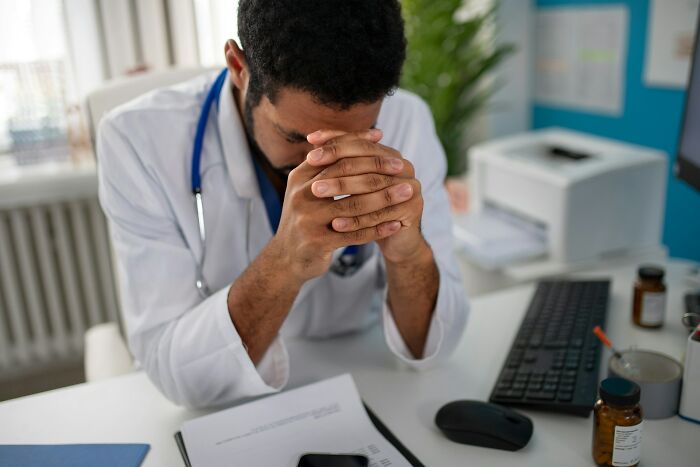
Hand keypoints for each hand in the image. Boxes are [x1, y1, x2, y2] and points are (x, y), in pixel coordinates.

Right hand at [270, 129, 410, 281]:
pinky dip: (378, 229)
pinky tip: (397, 224)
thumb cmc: (308, 217)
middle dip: (377, 170)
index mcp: (300, 177)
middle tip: (403, 167)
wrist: (286, 258)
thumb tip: (374, 134)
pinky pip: (354, 234)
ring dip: (384, 199)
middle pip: (344, 176)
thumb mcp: (313, 186)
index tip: (386, 142)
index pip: (334, 154)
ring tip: (408, 192)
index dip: (360, 146)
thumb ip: (336, 162)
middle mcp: (301, 195)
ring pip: (353, 205)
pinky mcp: (317, 242)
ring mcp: (308, 219)